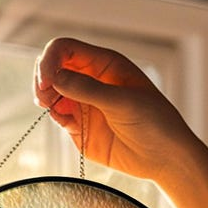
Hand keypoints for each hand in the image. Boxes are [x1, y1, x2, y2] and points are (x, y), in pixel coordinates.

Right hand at [35, 36, 207, 207]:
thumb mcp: (122, 102)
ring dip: (46, 96)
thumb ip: (87, 89)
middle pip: (54, 67)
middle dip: (44, 77)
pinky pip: (59, 116)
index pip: (66, 49)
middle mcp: (91, 80)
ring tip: (50, 106)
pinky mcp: (81, 128)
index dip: (51, 59)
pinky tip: (64, 120)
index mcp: (104, 64)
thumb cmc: (154, 122)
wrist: (164, 158)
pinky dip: (55, 115)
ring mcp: (85, 104)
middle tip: (43, 95)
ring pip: (52, 92)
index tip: (47, 79)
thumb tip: (52, 76)